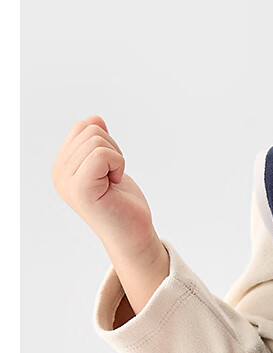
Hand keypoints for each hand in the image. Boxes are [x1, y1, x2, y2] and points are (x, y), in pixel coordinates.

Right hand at [51, 115, 157, 261]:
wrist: (132, 234)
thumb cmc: (122, 202)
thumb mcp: (109, 164)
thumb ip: (97, 142)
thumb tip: (94, 118)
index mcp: (62, 167)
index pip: (81, 127)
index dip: (105, 142)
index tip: (109, 169)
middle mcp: (59, 174)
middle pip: (89, 129)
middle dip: (112, 149)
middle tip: (113, 176)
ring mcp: (67, 182)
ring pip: (96, 139)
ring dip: (116, 158)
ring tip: (112, 181)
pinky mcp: (80, 189)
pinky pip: (102, 154)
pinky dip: (118, 164)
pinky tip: (115, 184)